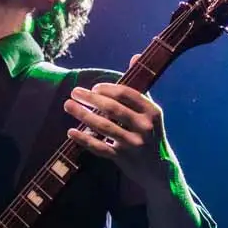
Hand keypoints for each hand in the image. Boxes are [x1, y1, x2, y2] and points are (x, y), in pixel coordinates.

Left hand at [64, 55, 171, 189]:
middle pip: (113, 109)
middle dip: (91, 99)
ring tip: (68, 106)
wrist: (159, 170)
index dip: (107, 89)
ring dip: (83, 115)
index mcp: (152, 111)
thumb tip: (135, 56)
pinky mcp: (123, 158)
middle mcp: (145, 127)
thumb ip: (139, 87)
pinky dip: (84, 140)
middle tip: (74, 92)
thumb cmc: (151, 135)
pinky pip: (100, 147)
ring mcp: (133, 144)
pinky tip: (71, 132)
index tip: (94, 88)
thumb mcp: (151, 112)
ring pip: (104, 127)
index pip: (126, 94)